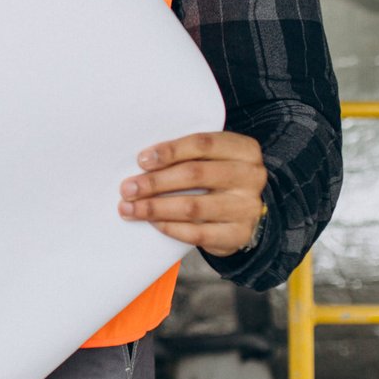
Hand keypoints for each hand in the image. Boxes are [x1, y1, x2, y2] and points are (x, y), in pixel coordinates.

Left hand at [118, 131, 266, 256]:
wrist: (247, 211)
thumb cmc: (218, 177)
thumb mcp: (212, 158)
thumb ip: (186, 155)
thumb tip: (142, 162)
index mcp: (243, 149)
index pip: (202, 144)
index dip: (169, 151)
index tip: (141, 160)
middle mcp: (250, 176)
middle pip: (195, 174)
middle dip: (155, 182)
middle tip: (127, 189)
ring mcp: (247, 207)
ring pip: (193, 206)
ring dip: (155, 208)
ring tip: (130, 209)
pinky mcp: (239, 234)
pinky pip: (198, 233)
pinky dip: (171, 227)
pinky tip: (153, 223)